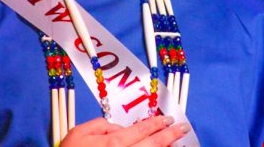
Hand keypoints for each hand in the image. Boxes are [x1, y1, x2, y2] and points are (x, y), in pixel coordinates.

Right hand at [60, 116, 190, 146]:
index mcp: (114, 144)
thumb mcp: (79, 133)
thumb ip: (102, 125)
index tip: (170, 118)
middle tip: (183, 128)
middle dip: (170, 135)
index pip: (142, 130)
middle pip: (153, 144)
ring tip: (179, 142)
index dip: (157, 123)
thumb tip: (120, 127)